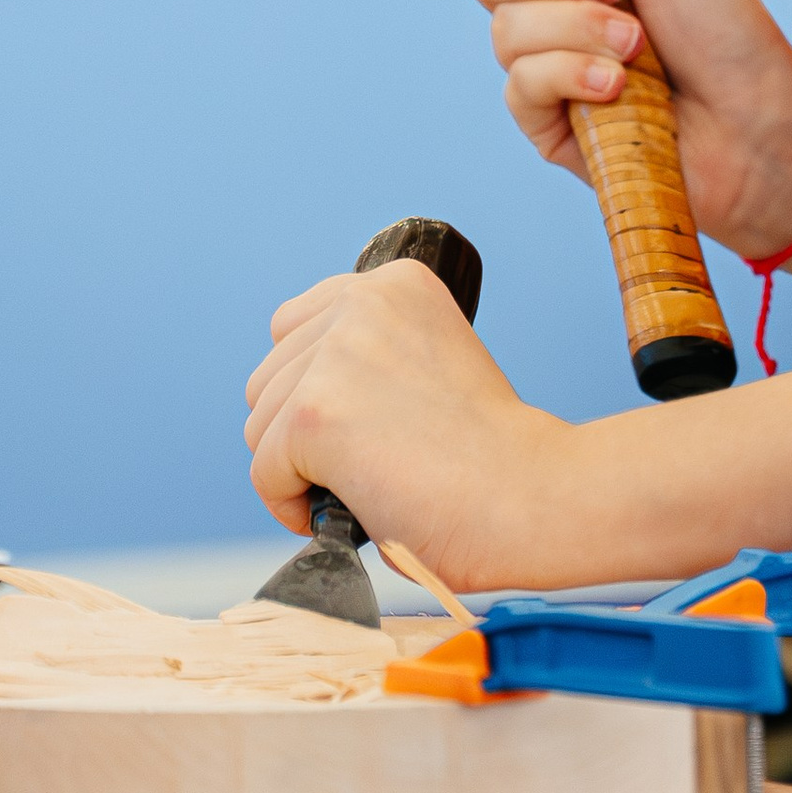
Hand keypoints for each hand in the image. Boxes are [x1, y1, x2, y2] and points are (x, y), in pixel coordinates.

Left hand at [243, 257, 574, 591]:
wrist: (531, 498)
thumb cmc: (490, 455)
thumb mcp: (430, 363)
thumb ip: (369, 357)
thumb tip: (293, 399)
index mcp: (396, 283)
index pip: (295, 328)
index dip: (317, 390)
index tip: (363, 425)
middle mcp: (361, 301)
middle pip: (269, 379)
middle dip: (303, 434)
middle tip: (371, 465)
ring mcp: (336, 354)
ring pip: (260, 426)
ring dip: (299, 470)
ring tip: (367, 487)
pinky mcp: (316, 413)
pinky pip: (265, 473)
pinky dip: (292, 507)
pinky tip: (352, 509)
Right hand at [464, 0, 791, 261]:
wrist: (757, 123)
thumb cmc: (725, 27)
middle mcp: (555, 1)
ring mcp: (549, 61)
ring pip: (504, 29)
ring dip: (581, 30)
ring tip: (637, 47)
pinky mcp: (548, 120)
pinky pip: (519, 86)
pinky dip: (572, 77)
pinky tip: (617, 87)